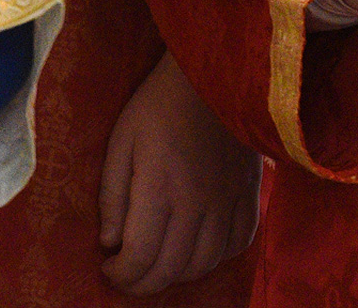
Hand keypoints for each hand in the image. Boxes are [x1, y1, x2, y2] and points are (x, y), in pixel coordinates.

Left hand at [99, 53, 262, 294]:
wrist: (216, 75)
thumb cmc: (159, 106)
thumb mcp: (121, 143)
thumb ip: (112, 196)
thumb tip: (110, 243)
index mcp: (160, 189)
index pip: (140, 257)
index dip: (119, 274)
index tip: (108, 265)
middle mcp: (198, 202)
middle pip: (172, 269)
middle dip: (143, 282)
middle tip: (128, 273)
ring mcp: (229, 198)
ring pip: (207, 262)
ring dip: (179, 273)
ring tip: (162, 260)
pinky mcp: (250, 190)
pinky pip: (241, 241)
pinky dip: (219, 256)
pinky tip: (201, 246)